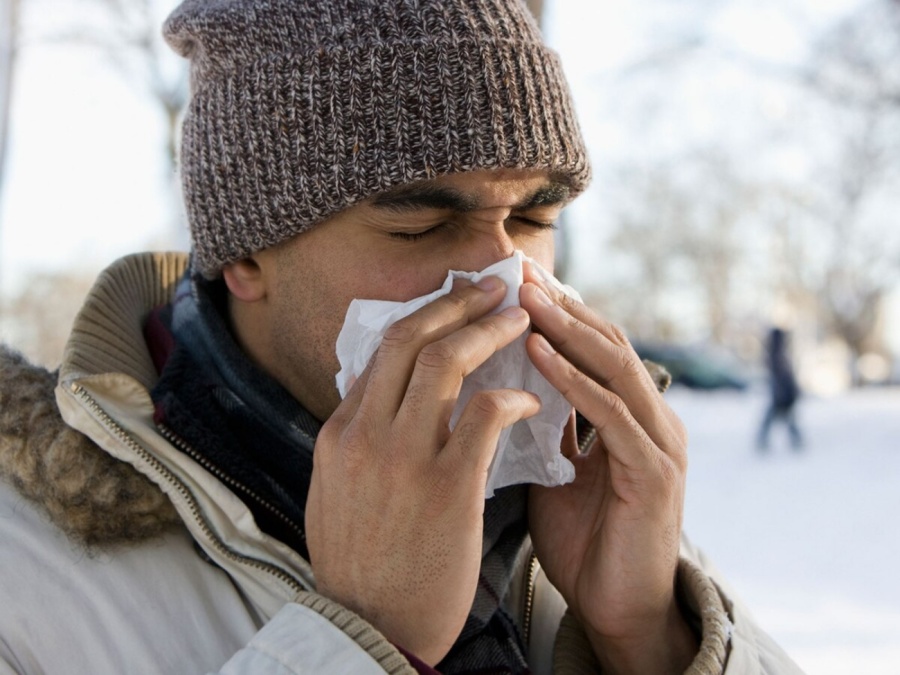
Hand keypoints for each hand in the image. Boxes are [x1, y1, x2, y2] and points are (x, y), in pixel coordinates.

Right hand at [305, 277, 538, 665]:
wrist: (368, 630)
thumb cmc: (359, 566)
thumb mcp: (335, 493)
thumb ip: (356, 442)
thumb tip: (377, 400)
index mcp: (338, 434)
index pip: (379, 354)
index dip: (423, 318)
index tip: (453, 303)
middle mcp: (364, 435)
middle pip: (409, 339)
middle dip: (454, 302)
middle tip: (492, 286)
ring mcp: (404, 458)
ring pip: (446, 362)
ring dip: (488, 330)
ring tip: (520, 318)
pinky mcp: (448, 487)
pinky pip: (487, 414)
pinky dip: (512, 394)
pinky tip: (530, 399)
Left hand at [520, 264, 696, 673]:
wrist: (617, 611)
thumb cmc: (584, 541)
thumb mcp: (555, 471)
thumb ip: (541, 426)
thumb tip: (499, 384)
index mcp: (628, 416)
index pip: (592, 347)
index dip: (555, 311)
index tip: (512, 281)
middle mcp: (651, 419)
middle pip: (606, 342)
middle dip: (561, 305)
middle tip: (518, 271)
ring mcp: (659, 443)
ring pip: (613, 365)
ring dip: (566, 328)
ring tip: (526, 298)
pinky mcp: (654, 474)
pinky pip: (610, 414)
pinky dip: (572, 379)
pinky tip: (537, 352)